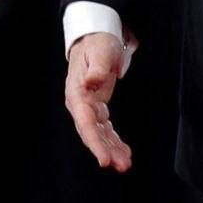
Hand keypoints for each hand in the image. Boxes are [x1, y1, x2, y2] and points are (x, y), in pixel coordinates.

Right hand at [64, 32, 131, 171]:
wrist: (95, 36)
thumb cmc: (97, 42)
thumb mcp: (99, 51)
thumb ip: (97, 67)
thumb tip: (92, 81)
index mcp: (77, 92)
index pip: (85, 123)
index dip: (94, 143)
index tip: (104, 160)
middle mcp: (80, 103)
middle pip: (91, 133)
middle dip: (105, 151)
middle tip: (121, 166)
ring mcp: (88, 106)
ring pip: (99, 134)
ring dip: (112, 150)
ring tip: (126, 164)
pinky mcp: (97, 107)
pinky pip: (105, 129)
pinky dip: (115, 141)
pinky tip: (125, 152)